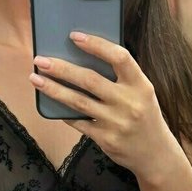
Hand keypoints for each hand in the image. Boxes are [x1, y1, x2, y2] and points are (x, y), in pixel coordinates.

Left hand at [29, 31, 176, 178]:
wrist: (155, 154)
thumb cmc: (144, 116)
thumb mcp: (142, 93)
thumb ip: (121, 78)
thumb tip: (83, 57)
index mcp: (141, 85)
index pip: (119, 57)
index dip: (96, 45)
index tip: (74, 36)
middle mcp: (129, 102)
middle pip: (90, 79)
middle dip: (61, 68)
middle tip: (41, 60)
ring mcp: (116, 122)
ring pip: (78, 101)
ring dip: (53, 88)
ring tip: (35, 78)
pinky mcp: (105, 139)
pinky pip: (77, 121)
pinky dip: (62, 111)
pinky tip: (49, 102)